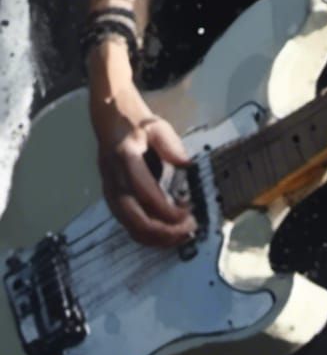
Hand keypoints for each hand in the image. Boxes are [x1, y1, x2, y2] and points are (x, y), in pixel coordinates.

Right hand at [89, 58, 193, 247]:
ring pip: (129, 226)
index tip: (189, 214)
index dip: (168, 211)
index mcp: (125, 159)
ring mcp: (109, 191)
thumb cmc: (135, 121)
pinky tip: (164, 234)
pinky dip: (146, 234)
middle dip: (163, 232)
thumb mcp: (156, 125)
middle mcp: (113, 180)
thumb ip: (171, 146)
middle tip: (188, 230)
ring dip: (155, 238)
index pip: (146, 195)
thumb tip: (187, 166)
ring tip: (180, 236)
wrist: (109, 116)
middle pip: (135, 219)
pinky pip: (126, 223)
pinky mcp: (111, 198)